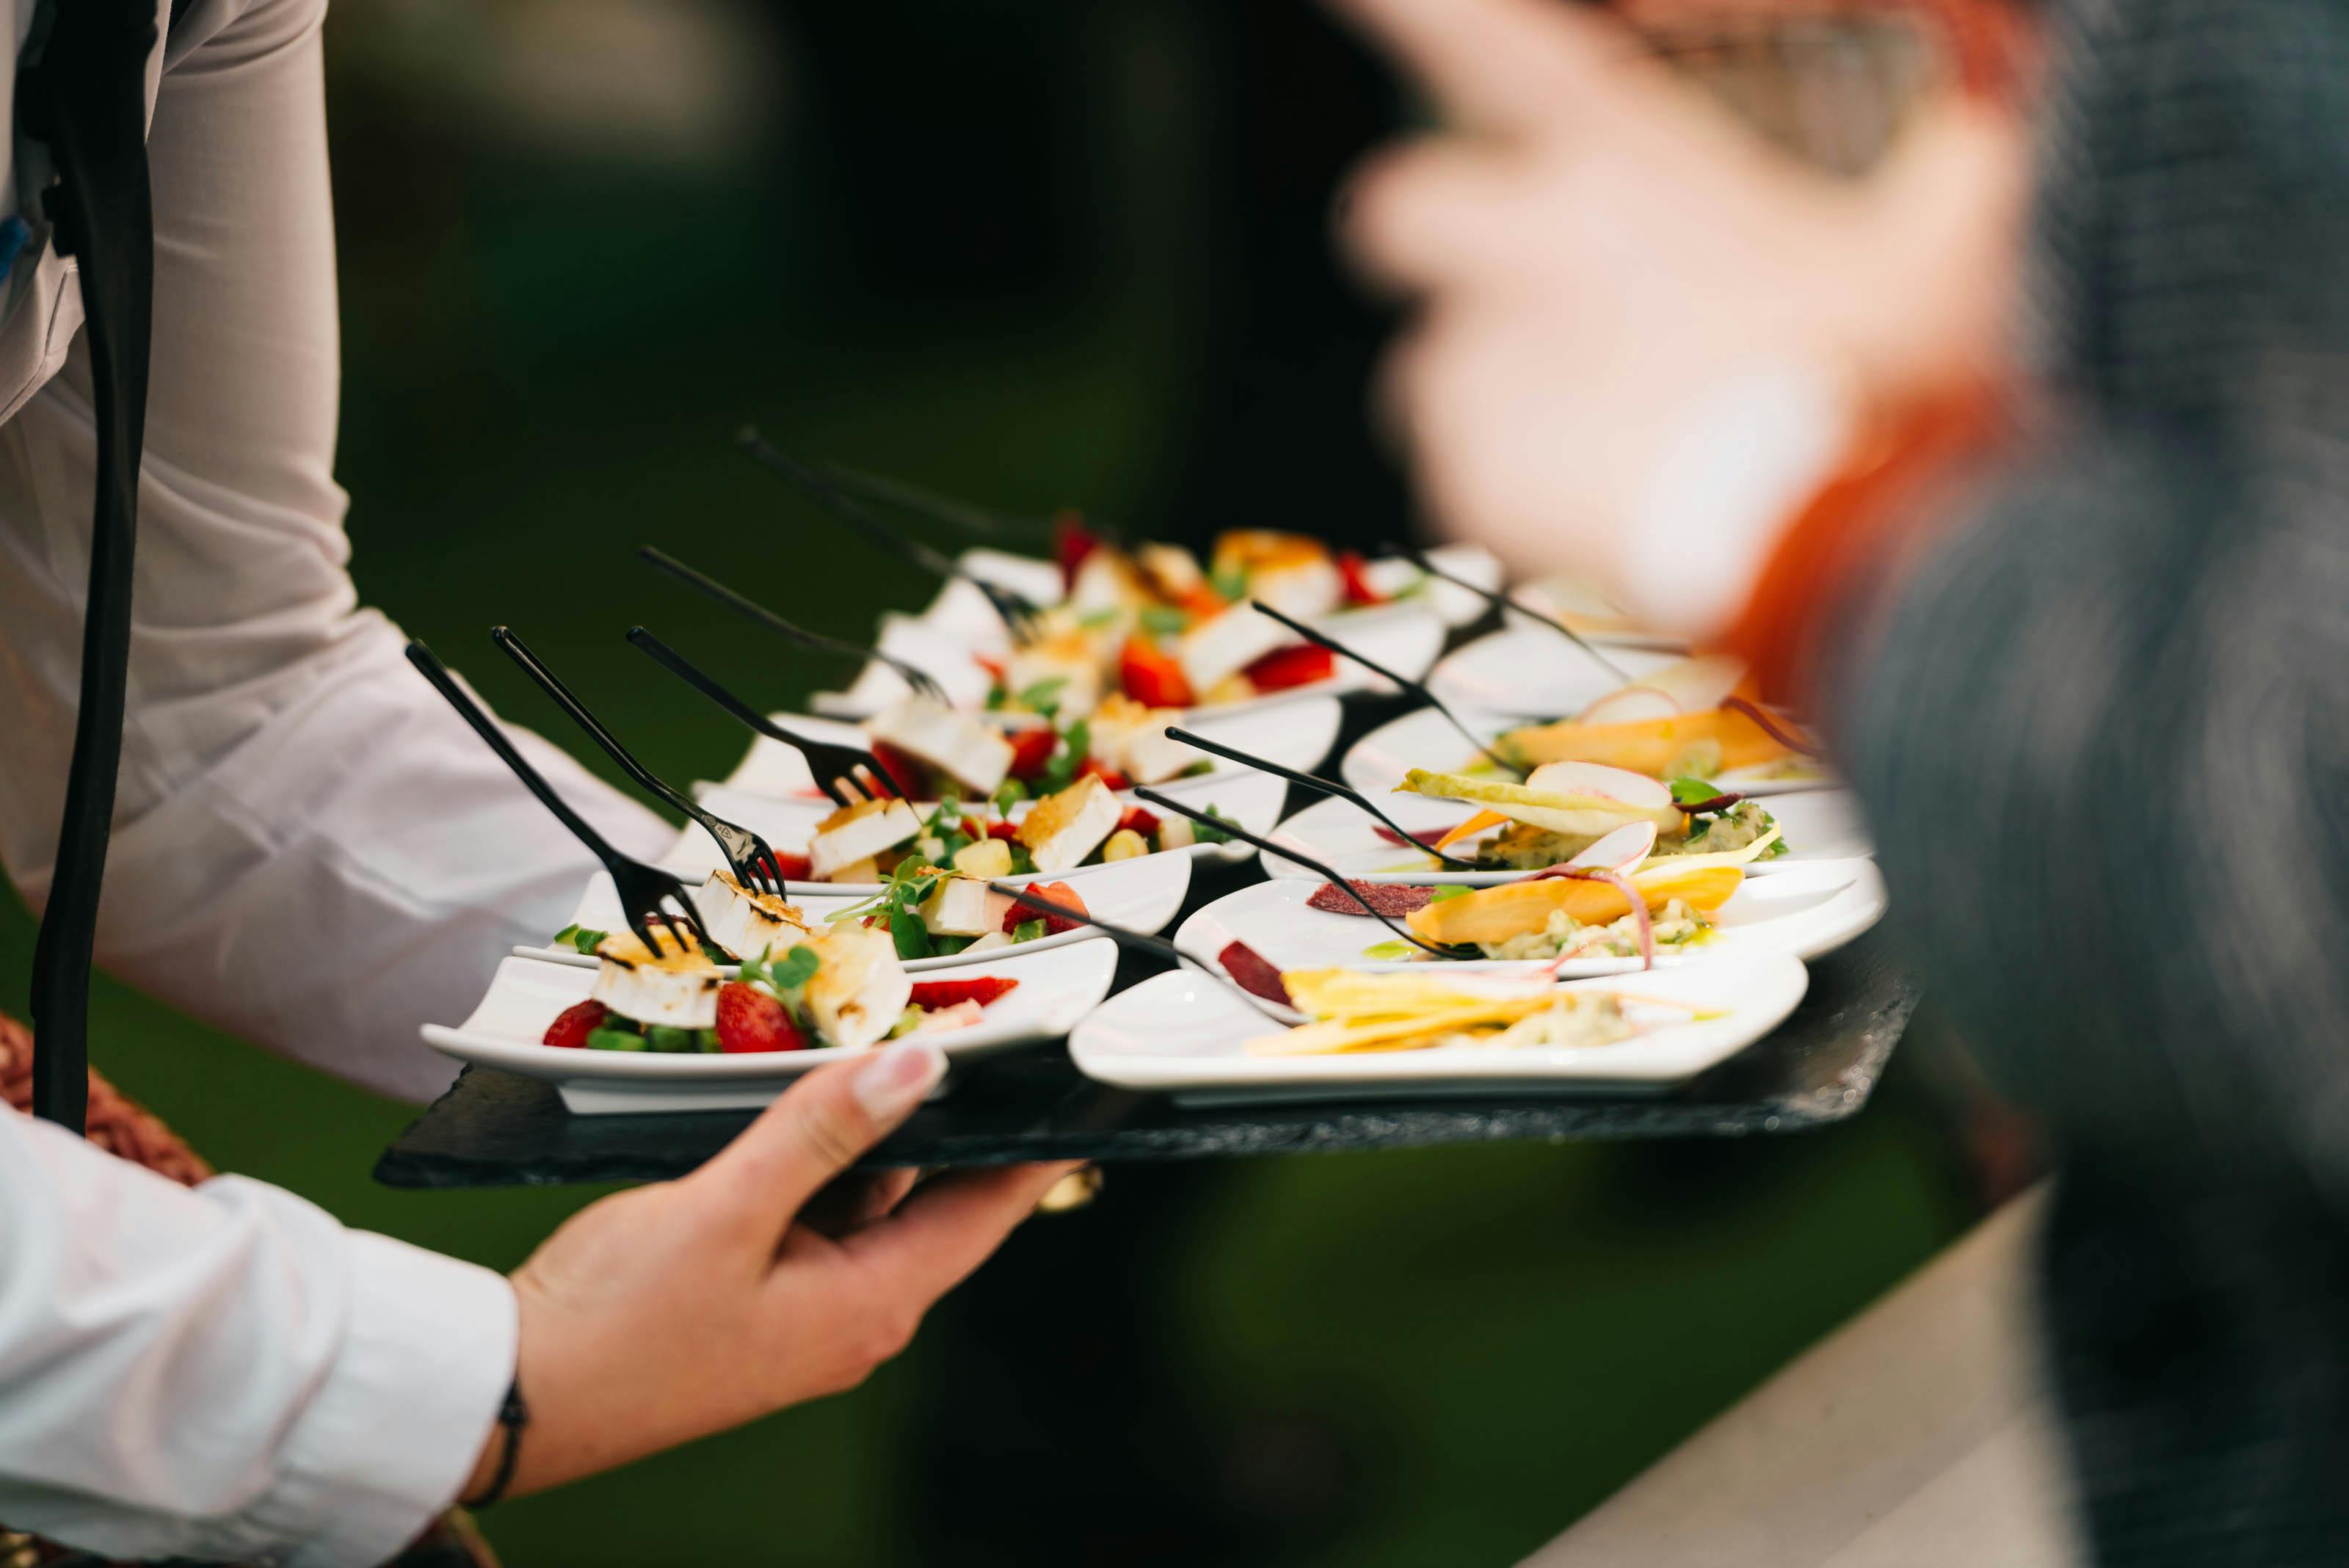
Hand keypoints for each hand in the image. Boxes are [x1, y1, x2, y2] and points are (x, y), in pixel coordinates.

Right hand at [462, 1039, 1075, 1499]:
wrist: (509, 1400)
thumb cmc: (614, 1326)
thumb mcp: (726, 1210)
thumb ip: (823, 1131)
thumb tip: (919, 1066)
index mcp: (868, 1304)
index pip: (989, 1211)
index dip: (1039, 1146)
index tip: (1087, 1091)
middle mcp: (852, 1312)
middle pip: (936, 1199)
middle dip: (959, 1121)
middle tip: (990, 1036)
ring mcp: (805, 1306)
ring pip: (872, 1199)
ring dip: (882, 1132)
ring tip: (902, 1044)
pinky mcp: (759, 1293)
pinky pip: (818, 1211)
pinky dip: (824, 1157)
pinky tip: (811, 1101)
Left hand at [1334, 0, 2025, 633]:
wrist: (1821, 543)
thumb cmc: (1890, 390)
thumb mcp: (1954, 253)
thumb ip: (1949, 184)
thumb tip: (1978, 160)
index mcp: (1634, 166)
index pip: (1493, 47)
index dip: (1412, 9)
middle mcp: (1533, 245)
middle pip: (1394, 208)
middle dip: (1434, 242)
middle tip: (1516, 296)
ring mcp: (1484, 362)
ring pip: (1430, 363)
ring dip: (1492, 391)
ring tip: (1599, 439)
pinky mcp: (1464, 471)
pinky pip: (1454, 473)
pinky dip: (1507, 490)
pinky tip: (1597, 511)